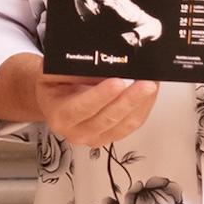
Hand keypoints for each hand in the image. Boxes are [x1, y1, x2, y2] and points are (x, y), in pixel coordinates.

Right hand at [36, 71, 159, 147]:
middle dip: (130, 100)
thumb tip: (99, 66)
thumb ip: (71, 71)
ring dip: (141, 104)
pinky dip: (143, 108)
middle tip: (146, 83)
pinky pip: (132, 125)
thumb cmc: (54, 87)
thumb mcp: (51, 74)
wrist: (53, 102)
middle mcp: (76, 132)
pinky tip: (149, 94)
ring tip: (152, 85)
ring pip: (124, 125)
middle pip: (107, 119)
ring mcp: (94, 138)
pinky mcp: (110, 137)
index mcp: (60, 115)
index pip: (82, 107)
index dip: (101, 96)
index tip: (117, 82)